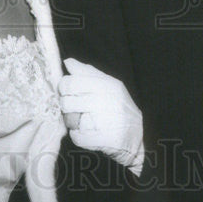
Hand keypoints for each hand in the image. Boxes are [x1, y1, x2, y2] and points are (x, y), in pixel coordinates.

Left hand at [59, 58, 143, 176]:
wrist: (139, 136)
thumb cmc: (119, 107)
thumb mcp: (109, 85)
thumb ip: (88, 73)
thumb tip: (68, 62)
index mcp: (108, 85)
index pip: (72, 82)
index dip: (63, 87)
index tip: (67, 91)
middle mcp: (108, 100)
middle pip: (68, 102)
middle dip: (65, 105)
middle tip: (72, 107)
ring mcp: (107, 121)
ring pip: (71, 120)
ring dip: (71, 121)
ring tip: (80, 120)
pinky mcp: (105, 139)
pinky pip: (78, 137)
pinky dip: (77, 136)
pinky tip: (85, 133)